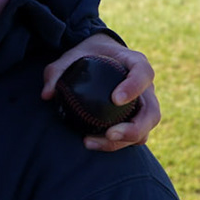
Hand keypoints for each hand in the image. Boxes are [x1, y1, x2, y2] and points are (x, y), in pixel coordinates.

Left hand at [43, 35, 160, 151]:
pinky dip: (117, 144)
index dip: (134, 87)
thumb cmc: (88, 55)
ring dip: (123, 141)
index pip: (144, 73)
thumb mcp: (71, 55)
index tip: (115, 99)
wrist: (101, 57)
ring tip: (92, 142)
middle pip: (152, 112)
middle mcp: (146, 87)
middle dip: (134, 128)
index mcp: (136, 63)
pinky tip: (92, 142)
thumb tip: (47, 94)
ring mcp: (144, 105)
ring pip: (145, 129)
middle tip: (110, 134)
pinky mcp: (136, 120)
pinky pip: (134, 137)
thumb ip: (57, 71)